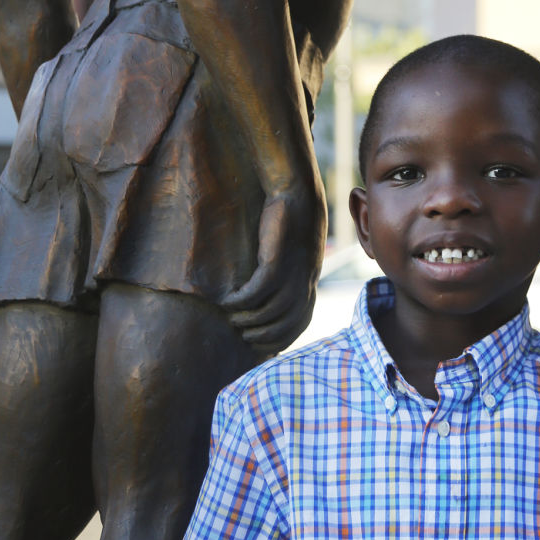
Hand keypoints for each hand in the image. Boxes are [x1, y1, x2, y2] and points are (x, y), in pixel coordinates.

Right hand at [222, 186, 327, 353]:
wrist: (297, 194)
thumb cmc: (293, 226)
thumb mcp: (296, 257)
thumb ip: (289, 280)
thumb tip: (270, 303)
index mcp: (310, 287)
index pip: (296, 329)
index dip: (275, 342)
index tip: (256, 345)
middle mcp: (304, 285)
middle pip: (281, 327)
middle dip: (259, 337)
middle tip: (240, 333)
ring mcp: (292, 275)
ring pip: (268, 314)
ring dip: (245, 320)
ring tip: (231, 317)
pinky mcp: (276, 261)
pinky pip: (256, 292)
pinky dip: (240, 301)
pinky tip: (229, 299)